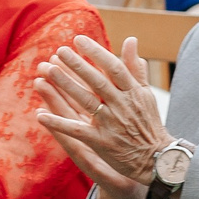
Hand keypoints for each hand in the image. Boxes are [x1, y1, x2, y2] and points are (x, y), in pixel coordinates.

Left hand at [34, 34, 169, 186]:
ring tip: (48, 71)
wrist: (157, 159)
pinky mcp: (102, 143)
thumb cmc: (149, 123)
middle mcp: (122, 106)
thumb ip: (135, 68)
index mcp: (134, 93)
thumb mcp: (146, 94)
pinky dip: (58, 123)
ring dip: (66, 86)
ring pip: (86, 101)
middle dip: (78, 65)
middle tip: (60, 50)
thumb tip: (130, 40)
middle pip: (97, 82)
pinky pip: (77, 131)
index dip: (96, 52)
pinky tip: (40, 115)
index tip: (78, 39)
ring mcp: (111, 124)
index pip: (114, 67)